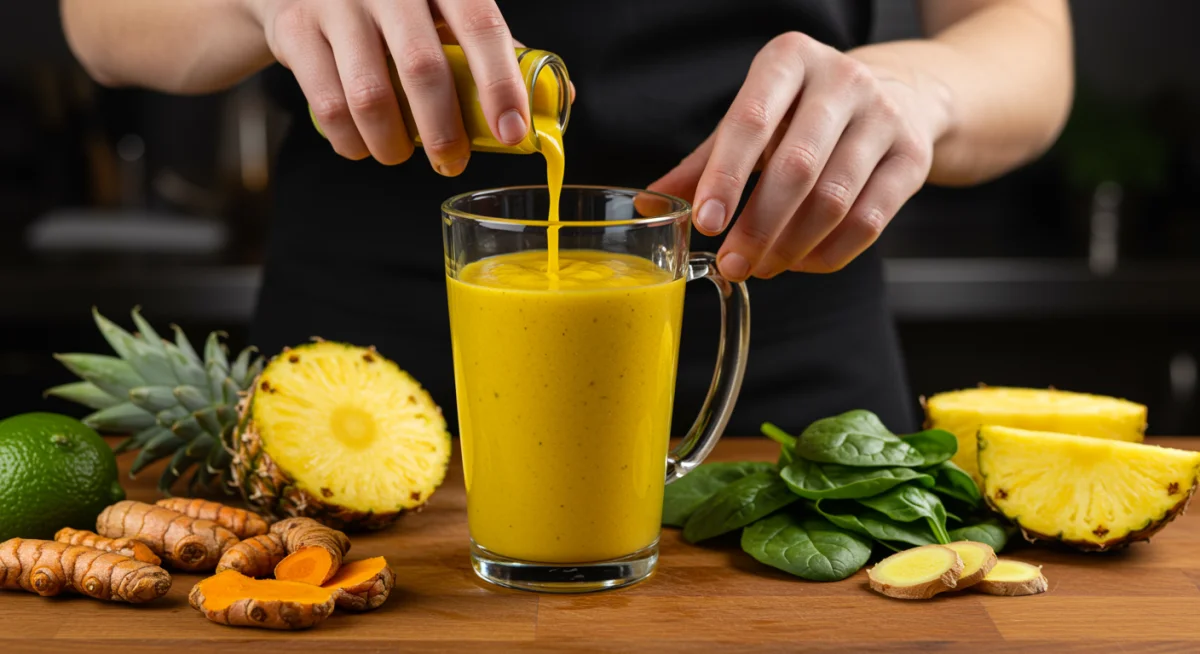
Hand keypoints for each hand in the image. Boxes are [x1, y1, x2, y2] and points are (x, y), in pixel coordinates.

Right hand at [247, 0, 528, 173]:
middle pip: (423, 67)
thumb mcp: (440, 10)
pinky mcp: (294, 29)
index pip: (479, 24)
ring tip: (400, 154)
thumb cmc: (390, 5)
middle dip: (444, 130)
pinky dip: (351, 142)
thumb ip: (492, 48)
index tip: (513, 134)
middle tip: (453, 162)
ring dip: (393, 144)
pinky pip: (327, 106)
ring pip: (371, 96)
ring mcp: (334, 2)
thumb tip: (554, 96)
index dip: (501, 83)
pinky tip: (362, 144)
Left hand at [649, 32, 947, 280]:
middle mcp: (842, 79)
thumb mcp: (754, 118)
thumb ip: (704, 161)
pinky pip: (869, 221)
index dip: (726, 177)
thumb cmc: (804, 111)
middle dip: (758, 226)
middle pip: (797, 168)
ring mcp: (884, 117)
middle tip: (732, 265)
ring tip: (761, 267)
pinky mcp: (912, 157)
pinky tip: (801, 262)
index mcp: (789, 59)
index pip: (751, 120)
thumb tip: (651, 202)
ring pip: (834, 200)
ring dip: (791, 246)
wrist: (897, 93)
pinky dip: (829, 253)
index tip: (706, 223)